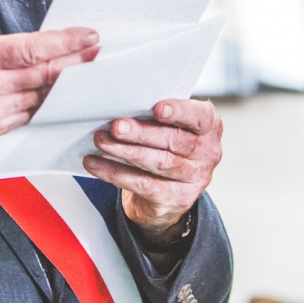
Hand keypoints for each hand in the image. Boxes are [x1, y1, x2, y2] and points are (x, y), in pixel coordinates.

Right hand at [0, 27, 98, 154]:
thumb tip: (40, 46)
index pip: (34, 48)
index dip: (67, 42)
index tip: (90, 36)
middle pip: (45, 73)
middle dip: (78, 63)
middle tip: (102, 53)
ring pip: (43, 96)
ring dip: (69, 86)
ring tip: (90, 73)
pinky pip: (31, 114)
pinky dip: (50, 103)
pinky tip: (64, 95)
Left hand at [83, 98, 223, 242]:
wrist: (167, 193)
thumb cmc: (165, 147)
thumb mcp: (169, 127)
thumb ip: (156, 116)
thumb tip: (121, 104)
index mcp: (208, 128)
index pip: (200, 117)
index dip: (180, 112)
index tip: (157, 108)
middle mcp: (207, 153)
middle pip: (174, 141)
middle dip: (141, 133)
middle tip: (116, 126)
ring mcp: (195, 179)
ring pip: (158, 163)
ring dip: (125, 151)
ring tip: (101, 141)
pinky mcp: (176, 199)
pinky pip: (143, 184)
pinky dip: (115, 173)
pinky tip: (95, 163)